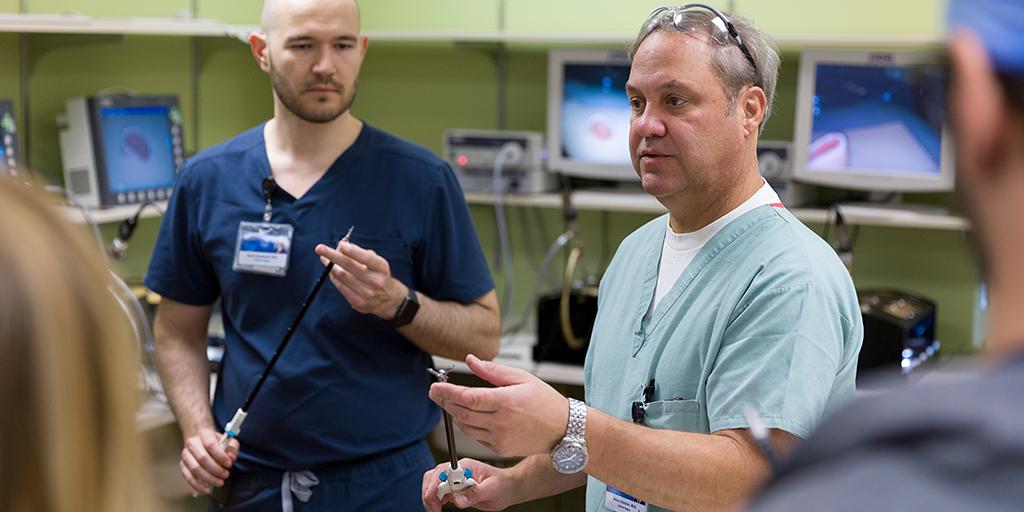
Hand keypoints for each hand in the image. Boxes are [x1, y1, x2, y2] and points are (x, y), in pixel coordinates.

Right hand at [180, 427, 239, 495]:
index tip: (229, 464)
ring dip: (209, 478)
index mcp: (204, 433)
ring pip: (195, 469)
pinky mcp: (183, 465)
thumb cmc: (218, 443)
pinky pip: (189, 477)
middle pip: (202, 458)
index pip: (210, 444)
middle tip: (226, 475)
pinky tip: (207, 489)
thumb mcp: (229, 442)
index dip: (220, 456)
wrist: (203, 443)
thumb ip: (232, 448)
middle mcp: (192, 443)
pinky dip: (198, 486)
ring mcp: (186, 454)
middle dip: (216, 469)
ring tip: (220, 482)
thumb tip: (231, 457)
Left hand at [314, 240, 405, 319]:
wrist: (389, 299)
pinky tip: (331, 270)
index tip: (340, 244)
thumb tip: (341, 246)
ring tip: (324, 258)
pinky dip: (334, 277)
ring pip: (342, 276)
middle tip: (320, 248)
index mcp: (382, 268)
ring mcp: (366, 294)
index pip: (366, 258)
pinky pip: (340, 287)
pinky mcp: (357, 303)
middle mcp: (375, 281)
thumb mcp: (377, 262)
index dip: (352, 251)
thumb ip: (361, 254)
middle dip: (333, 256)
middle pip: (349, 266)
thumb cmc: (378, 275)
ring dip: (330, 266)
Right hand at [422, 458, 517, 510]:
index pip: (443, 471)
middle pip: (433, 476)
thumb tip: (459, 500)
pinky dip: (434, 501)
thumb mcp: (492, 488)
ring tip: (434, 510)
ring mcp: (454, 481)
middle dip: (429, 491)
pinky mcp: (454, 490)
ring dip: (429, 497)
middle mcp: (457, 472)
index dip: (436, 484)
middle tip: (434, 507)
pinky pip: (438, 493)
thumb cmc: (503, 485)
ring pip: (432, 484)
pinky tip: (438, 508)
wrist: (507, 489)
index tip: (435, 498)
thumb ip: (476, 493)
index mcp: (465, 466)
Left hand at [429, 355, 568, 456]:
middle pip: (463, 413)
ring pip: (466, 427)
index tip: (435, 386)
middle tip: (436, 392)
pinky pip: (476, 437)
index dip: (448, 392)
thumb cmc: (545, 402)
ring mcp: (499, 438)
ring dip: (455, 414)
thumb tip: (470, 360)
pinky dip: (468, 425)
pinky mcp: (499, 449)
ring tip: (451, 402)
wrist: (563, 430)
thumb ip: (493, 371)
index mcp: (506, 402)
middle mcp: (501, 422)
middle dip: (446, 402)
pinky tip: (469, 415)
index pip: (469, 397)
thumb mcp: (522, 378)